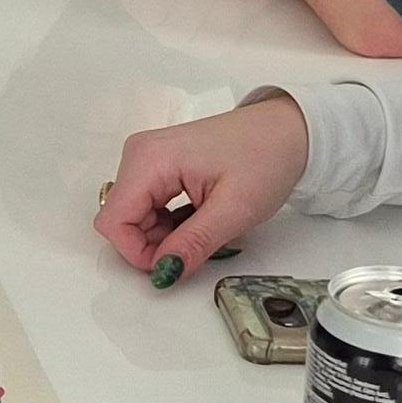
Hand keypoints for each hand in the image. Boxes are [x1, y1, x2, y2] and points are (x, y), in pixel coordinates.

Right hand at [95, 97, 310, 282]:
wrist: (287, 131)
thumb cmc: (265, 156)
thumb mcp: (234, 210)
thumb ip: (193, 244)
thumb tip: (164, 272)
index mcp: (150, 159)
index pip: (114, 222)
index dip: (138, 253)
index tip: (173, 264)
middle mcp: (140, 154)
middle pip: (120, 219)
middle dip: (152, 245)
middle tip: (196, 247)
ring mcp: (147, 157)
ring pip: (132, 215)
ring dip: (162, 235)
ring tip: (203, 228)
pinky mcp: (158, 164)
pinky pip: (146, 205)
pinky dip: (167, 223)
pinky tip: (197, 219)